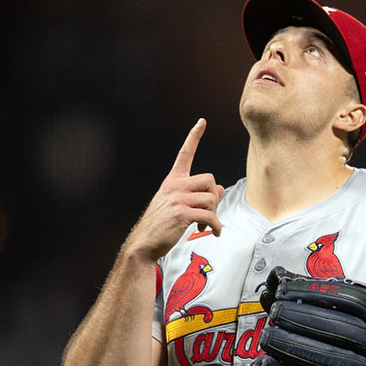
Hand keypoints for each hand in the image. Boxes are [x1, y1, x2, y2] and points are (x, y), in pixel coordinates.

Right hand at [124, 119, 225, 261]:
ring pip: (212, 198)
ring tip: (205, 224)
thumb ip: (196, 194)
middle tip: (209, 211)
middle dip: (215, 197)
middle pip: (210, 179)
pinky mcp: (182, 214)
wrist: (144, 242)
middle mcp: (175, 186)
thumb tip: (220, 188)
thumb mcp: (177, 204)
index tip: (202, 122)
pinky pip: (210, 216)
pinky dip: (216, 226)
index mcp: (172, 181)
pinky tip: (214, 231)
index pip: (185, 153)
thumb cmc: (160, 224)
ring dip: (214, 214)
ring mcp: (178, 199)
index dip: (194, 136)